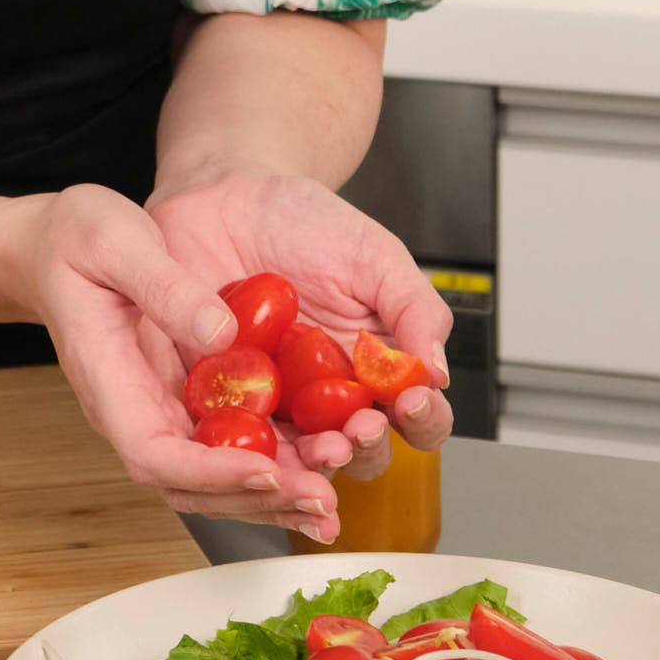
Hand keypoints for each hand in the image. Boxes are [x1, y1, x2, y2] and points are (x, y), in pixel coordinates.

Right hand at [4, 182, 345, 535]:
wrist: (51, 245)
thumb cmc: (74, 237)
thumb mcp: (114, 241)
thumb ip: (163, 287)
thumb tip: (221, 333)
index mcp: (108, 379)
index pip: (153, 452)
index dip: (211, 471)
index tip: (268, 470)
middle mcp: (131, 410)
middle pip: (189, 484)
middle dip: (255, 500)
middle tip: (322, 501)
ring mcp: (155, 410)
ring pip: (209, 479)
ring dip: (267, 498)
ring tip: (328, 506)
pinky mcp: (180, 401)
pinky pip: (221, 448)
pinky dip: (267, 468)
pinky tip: (316, 470)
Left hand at [146, 170, 455, 539]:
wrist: (229, 195)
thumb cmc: (306, 224)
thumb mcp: (374, 255)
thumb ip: (415, 308)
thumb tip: (439, 371)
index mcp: (377, 369)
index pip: (416, 415)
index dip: (422, 419)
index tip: (411, 400)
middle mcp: (329, 397)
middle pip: (360, 451)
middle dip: (364, 449)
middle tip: (357, 431)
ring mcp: (275, 402)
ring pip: (298, 457)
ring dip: (311, 464)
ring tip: (317, 447)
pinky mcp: (220, 397)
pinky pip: (230, 435)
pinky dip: (243, 448)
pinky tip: (253, 439)